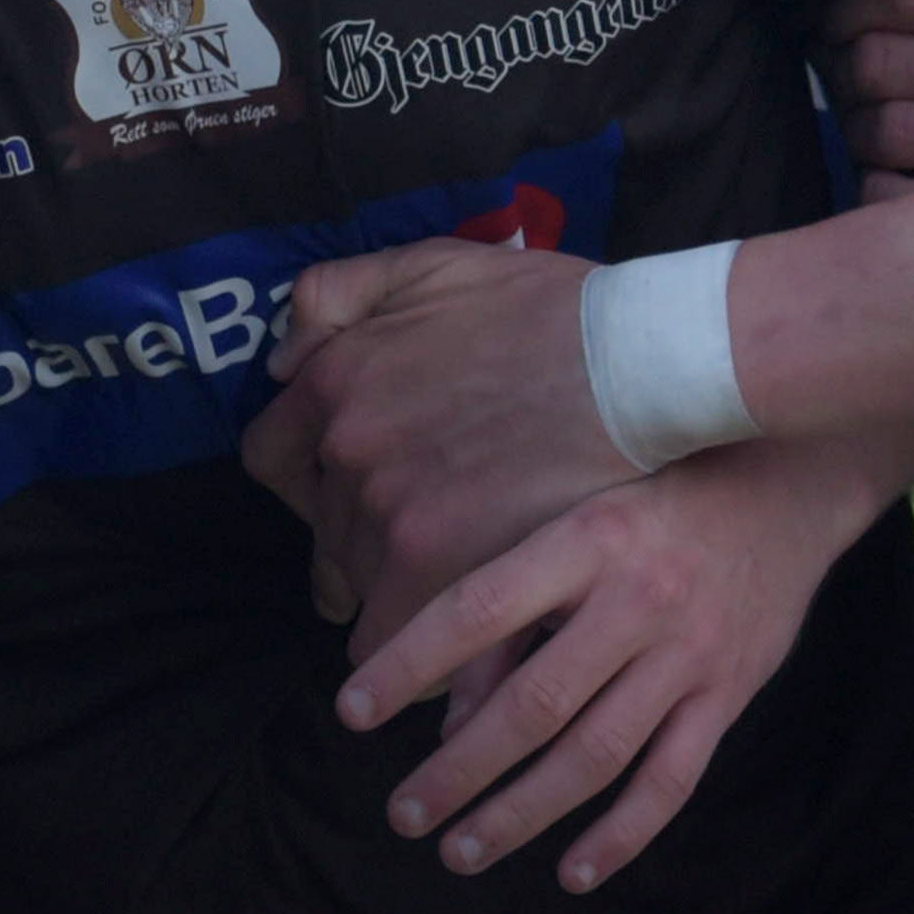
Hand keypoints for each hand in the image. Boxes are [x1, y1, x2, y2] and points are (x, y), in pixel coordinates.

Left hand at [250, 238, 638, 631]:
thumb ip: (335, 295)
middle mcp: (346, 450)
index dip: (310, 479)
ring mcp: (387, 516)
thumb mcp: (431, 262)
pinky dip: (410, 651)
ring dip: (391, 591)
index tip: (348, 493)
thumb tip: (284, 361)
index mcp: (336, 379)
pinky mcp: (436, 574)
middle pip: (322, 530)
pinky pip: (387, 641)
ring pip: (355, 586)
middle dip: (360, 539)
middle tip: (420, 542)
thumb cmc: (553, 311)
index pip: (271, 458)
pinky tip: (448, 651)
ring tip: (448, 591)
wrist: (642, 365)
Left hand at [331, 435, 907, 890]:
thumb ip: (520, 595)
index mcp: (582, 541)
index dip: (408, 662)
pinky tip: (572, 873)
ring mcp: (687, 653)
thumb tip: (443, 702)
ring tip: (462, 851)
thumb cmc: (658, 495)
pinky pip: (671, 778)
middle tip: (402, 815)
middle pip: (532, 703)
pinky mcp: (729, 694)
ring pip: (595, 754)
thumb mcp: (581, 514)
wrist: (790, 480)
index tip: (350, 711)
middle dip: (458, 769)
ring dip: (523, 813)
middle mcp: (635, 600)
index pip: (476, 609)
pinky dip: (621, 835)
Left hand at [831, 0, 913, 175]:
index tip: (845, 13)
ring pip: (883, 134)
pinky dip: (879, 189)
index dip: (858, 1)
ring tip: (871, 113)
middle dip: (848, 62)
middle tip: (848, 63)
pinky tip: (898, 170)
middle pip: (883, 65)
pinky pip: (896, 203)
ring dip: (859, 124)